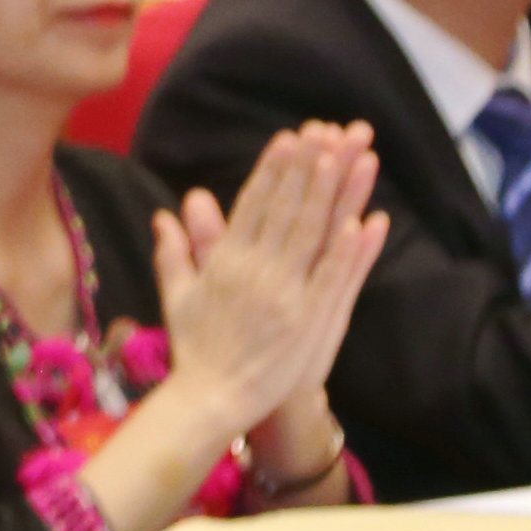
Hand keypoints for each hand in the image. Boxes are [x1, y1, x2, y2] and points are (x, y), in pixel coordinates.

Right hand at [149, 123, 386, 443]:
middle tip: (326, 130)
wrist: (212, 400)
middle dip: (307, 167)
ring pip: (312, 235)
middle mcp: (255, 272)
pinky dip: (348, 250)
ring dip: (330, 194)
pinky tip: (366, 221)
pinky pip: (333, 279)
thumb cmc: (196, 349)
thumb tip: (164, 214)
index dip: (273, 169)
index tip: (289, 137)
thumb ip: (174, 252)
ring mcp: (285, 296)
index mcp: (225, 263)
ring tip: (345, 157)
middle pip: (286, 210)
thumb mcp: (177, 296)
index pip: (252, 205)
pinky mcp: (308, 321)